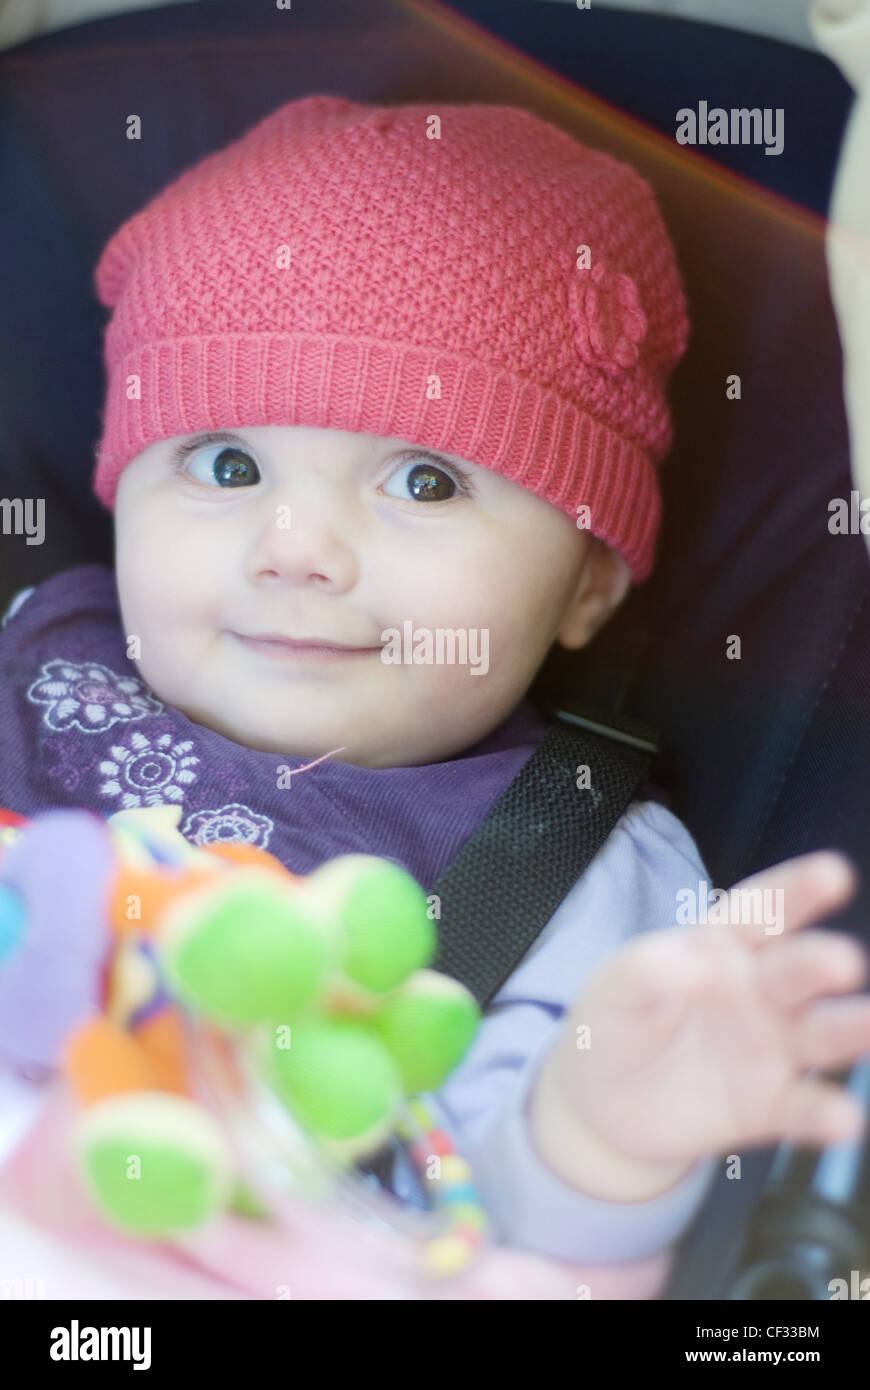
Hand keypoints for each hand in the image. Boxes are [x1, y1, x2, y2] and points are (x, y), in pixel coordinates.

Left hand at [545, 851, 869, 1172]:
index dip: (796, 890)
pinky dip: (826, 1114)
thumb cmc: (616, 1023)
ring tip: (867, 1023)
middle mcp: (759, 991)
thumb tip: (696, 963)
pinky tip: (843, 1117)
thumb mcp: (615, 987)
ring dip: (848, 1027)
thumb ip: (648, 968)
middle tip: (842, 961)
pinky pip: (804, 1108)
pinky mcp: (770, 1106)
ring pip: (820, 1033)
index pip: (761, 911)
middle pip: (797, 970)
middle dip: (821, 962)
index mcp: (720, 946)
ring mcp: (770, 1048)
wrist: (601, 1105)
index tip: (832, 874)